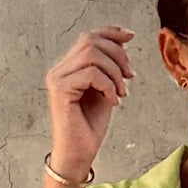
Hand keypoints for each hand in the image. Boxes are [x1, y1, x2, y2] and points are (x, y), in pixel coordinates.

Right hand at [45, 24, 134, 178]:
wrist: (78, 155)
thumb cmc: (89, 128)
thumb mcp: (105, 91)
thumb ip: (109, 69)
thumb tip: (123, 43)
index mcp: (68, 68)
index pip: (88, 37)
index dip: (111, 32)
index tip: (130, 37)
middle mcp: (59, 70)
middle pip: (91, 41)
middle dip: (118, 55)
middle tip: (129, 77)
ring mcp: (57, 79)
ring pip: (93, 55)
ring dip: (114, 73)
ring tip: (121, 93)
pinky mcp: (60, 90)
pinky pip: (91, 74)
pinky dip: (108, 85)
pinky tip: (112, 101)